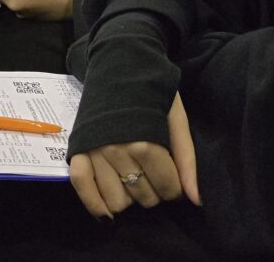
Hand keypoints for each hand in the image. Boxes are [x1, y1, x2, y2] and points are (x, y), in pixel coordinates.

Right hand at [69, 94, 200, 218]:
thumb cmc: (152, 91)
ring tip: (133, 180)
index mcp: (144, 141)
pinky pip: (81, 187)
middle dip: (154, 191)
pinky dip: (94, 204)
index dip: (175, 187)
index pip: (168, 187)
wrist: (119, 62)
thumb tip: (196, 200)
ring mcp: (94, 150)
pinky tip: (106, 211)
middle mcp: (116, 149)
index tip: (174, 178)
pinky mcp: (77, 149)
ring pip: (116, 202)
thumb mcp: (176, 118)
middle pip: (144, 197)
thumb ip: (187, 159)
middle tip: (153, 174)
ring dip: (129, 198)